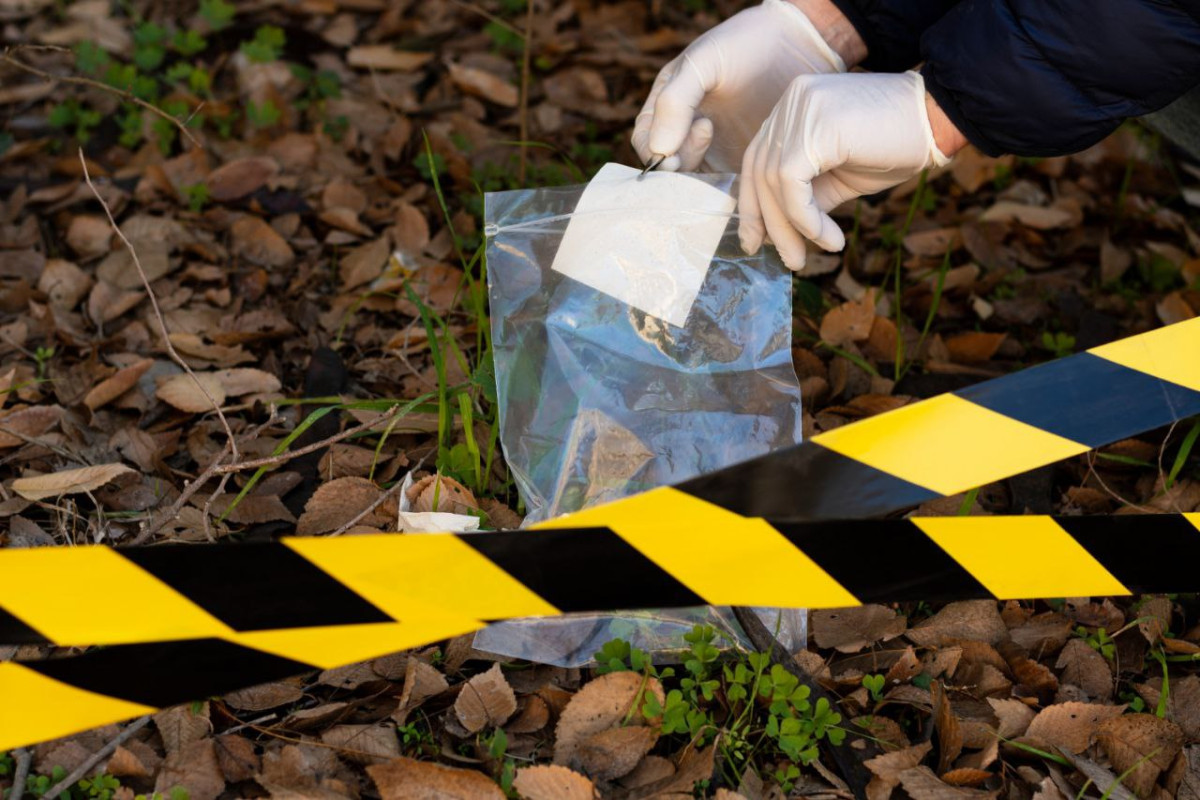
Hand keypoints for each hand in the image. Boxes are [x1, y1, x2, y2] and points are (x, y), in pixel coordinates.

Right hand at [630, 0, 850, 173]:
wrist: (799, 45)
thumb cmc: (747, 45)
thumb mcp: (704, 62)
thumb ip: (676, 102)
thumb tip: (659, 150)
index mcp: (667, 105)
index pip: (645, 140)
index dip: (654, 153)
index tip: (676, 152)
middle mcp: (685, 131)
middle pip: (666, 167)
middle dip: (678, 166)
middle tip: (707, 134)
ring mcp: (714, 149)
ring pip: (693, 182)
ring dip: (701, 179)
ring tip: (725, 143)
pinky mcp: (740, 163)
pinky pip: (723, 187)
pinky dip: (725, 188)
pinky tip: (740, 169)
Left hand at [738, 71, 951, 270]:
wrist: (939, 118)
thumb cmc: (894, 146)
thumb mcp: (839, 177)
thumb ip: (805, 196)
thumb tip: (776, 232)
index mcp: (792, 108)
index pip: (757, 160)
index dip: (753, 204)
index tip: (757, 241)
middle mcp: (790, 102)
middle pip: (760, 172)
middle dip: (769, 223)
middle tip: (789, 261)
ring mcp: (800, 110)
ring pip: (773, 181)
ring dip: (790, 229)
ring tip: (808, 256)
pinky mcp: (815, 127)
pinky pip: (792, 184)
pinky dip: (805, 219)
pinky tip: (829, 238)